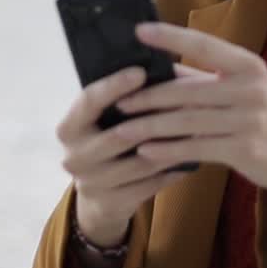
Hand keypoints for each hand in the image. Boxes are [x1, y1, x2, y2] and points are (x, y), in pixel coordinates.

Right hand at [56, 66, 194, 246]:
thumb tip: (156, 63)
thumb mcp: (103, 119)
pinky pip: (149, 185)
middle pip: (117, 135)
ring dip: (170, 146)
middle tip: (186, 102)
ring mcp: (91, 183)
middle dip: (153, 119)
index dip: (114, 86)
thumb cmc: (106, 140)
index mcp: (69, 127)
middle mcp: (74, 156)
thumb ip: (120, 97)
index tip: (141, 71)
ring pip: (139, 162)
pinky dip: (171, 170)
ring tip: (197, 129)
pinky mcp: (111, 203)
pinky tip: (191, 159)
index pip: (89, 101)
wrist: (98, 195)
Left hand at [113, 22, 266, 212]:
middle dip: (148, 97)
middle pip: (187, 90)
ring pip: (187, 121)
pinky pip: (196, 148)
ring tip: (122, 130)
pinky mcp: (245, 149)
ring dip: (150, 127)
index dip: (170, 36)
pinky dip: (168, 150)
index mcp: (248, 64)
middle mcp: (251, 88)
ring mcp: (250, 119)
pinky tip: (146, 152)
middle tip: (119, 102)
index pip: (204, 44)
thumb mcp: (239, 89)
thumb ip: (201, 78)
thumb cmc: (259, 115)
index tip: (139, 31)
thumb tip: (156, 67)